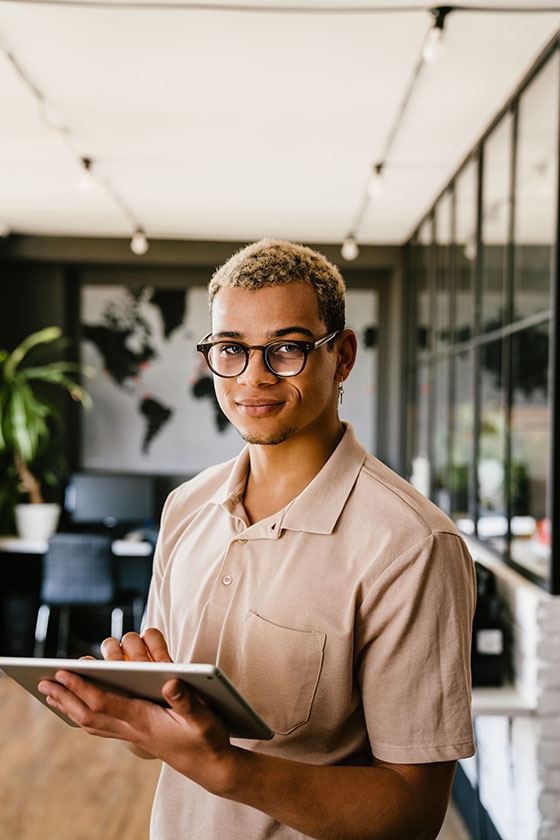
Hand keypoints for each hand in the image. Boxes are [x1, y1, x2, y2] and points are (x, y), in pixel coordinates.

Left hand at [36, 628, 238, 788]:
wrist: (212, 768)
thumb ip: (187, 701)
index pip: (104, 703)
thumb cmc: (209, 740)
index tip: (63, 671)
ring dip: (70, 707)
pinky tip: (80, 712)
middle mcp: (133, 729)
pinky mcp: (138, 737)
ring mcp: (133, 736)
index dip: (82, 687)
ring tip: (52, 695)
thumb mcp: (204, 718)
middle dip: (66, 696)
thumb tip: (169, 682)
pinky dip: (85, 717)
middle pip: (89, 713)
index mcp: (145, 720)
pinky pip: (102, 727)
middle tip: (43, 682)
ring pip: (92, 722)